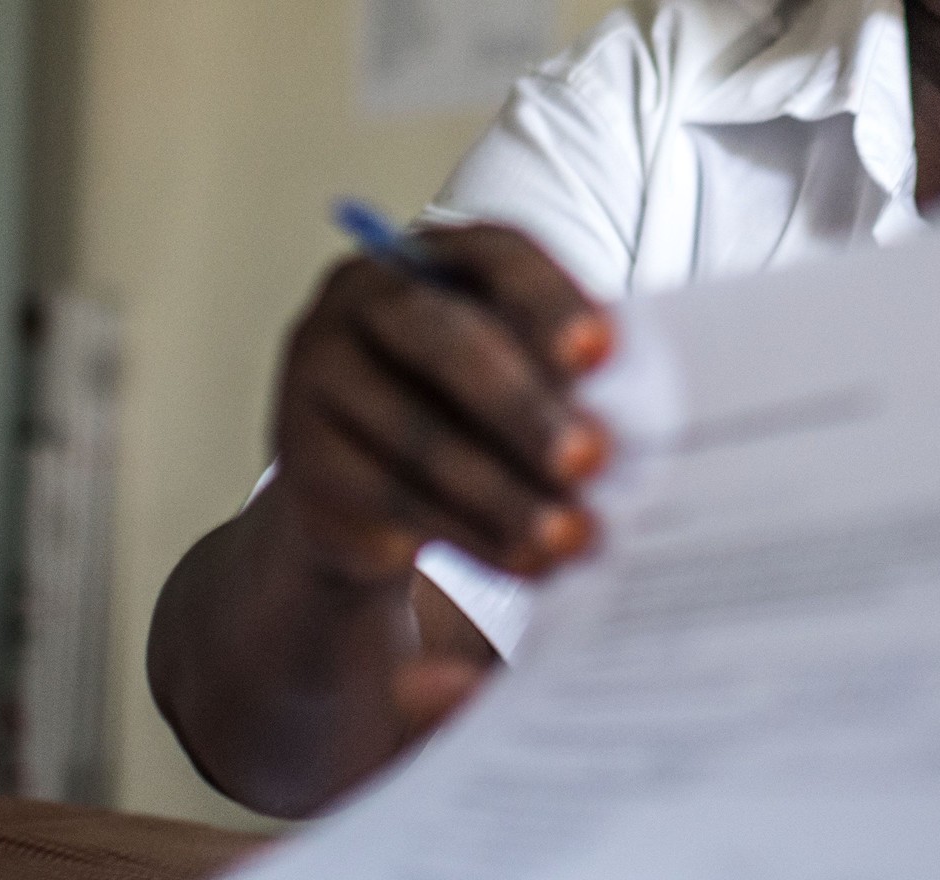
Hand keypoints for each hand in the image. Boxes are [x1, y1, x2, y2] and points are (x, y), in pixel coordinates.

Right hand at [271, 223, 612, 582]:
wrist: (365, 492)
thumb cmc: (472, 414)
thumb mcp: (516, 379)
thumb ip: (564, 382)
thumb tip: (636, 423)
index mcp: (430, 257)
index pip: (497, 258)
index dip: (550, 302)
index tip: (601, 353)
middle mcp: (359, 301)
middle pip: (445, 342)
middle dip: (524, 407)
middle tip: (590, 459)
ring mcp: (318, 378)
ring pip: (418, 436)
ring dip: (504, 493)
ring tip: (571, 534)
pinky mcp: (304, 463)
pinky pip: (394, 500)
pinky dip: (471, 536)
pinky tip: (527, 562)